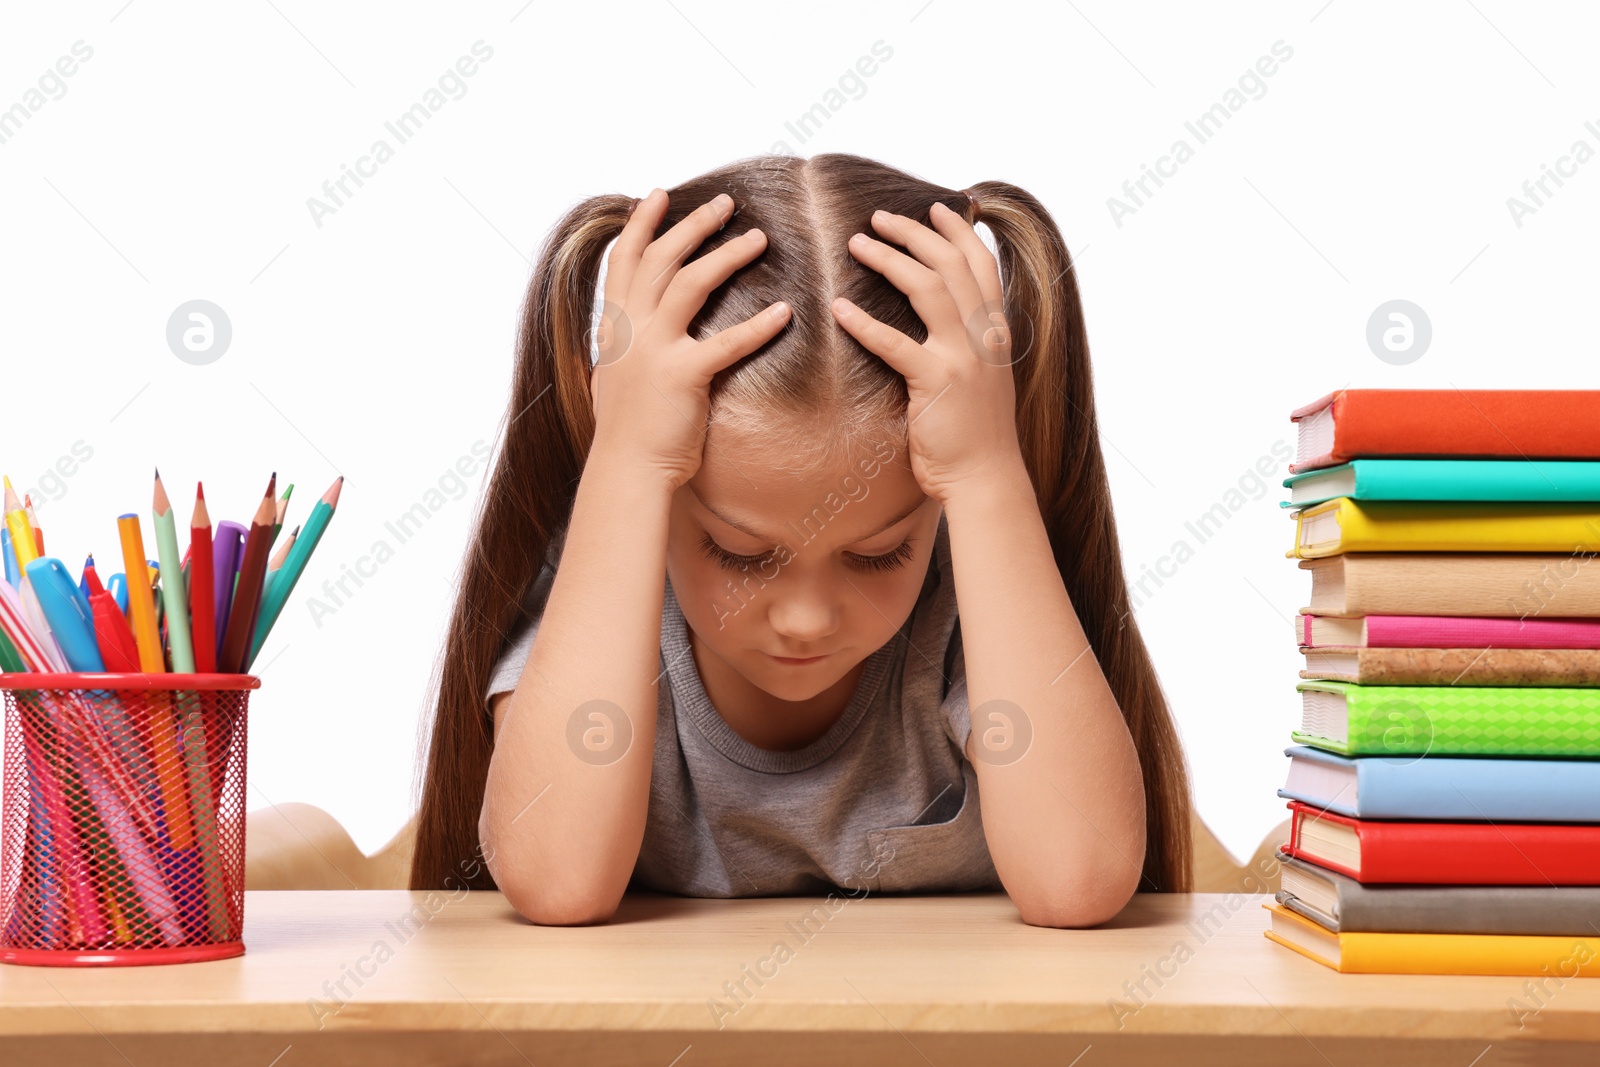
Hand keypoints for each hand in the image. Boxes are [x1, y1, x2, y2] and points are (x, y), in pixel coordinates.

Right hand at [590, 188, 789, 488]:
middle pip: (661, 258)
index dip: (640, 224)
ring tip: (759, 237)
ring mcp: (654, 350)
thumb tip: (625, 329)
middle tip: (726, 202)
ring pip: (689, 283)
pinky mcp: (682, 377)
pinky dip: (758, 325)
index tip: (658, 194)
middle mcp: (631, 329)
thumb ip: (621, 346)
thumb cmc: (627, 430)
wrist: (625, 470)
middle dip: (693, 224)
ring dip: (726, 255)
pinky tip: (785, 311)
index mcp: (615, 326)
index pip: (623, 260)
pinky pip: (726, 343)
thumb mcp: (613, 375)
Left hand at [831, 202, 1023, 504]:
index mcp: (997, 330)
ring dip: (888, 259)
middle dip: (913, 233)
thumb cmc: (977, 432)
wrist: (986, 478)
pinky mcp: (935, 383)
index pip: (982, 263)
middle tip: (876, 218)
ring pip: (927, 288)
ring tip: (856, 244)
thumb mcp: (983, 376)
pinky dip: (863, 322)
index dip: (959, 231)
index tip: (935, 207)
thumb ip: (968, 342)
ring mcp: (963, 357)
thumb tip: (944, 317)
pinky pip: (894, 343)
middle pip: (950, 263)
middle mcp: (984, 335)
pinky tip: (838, 308)